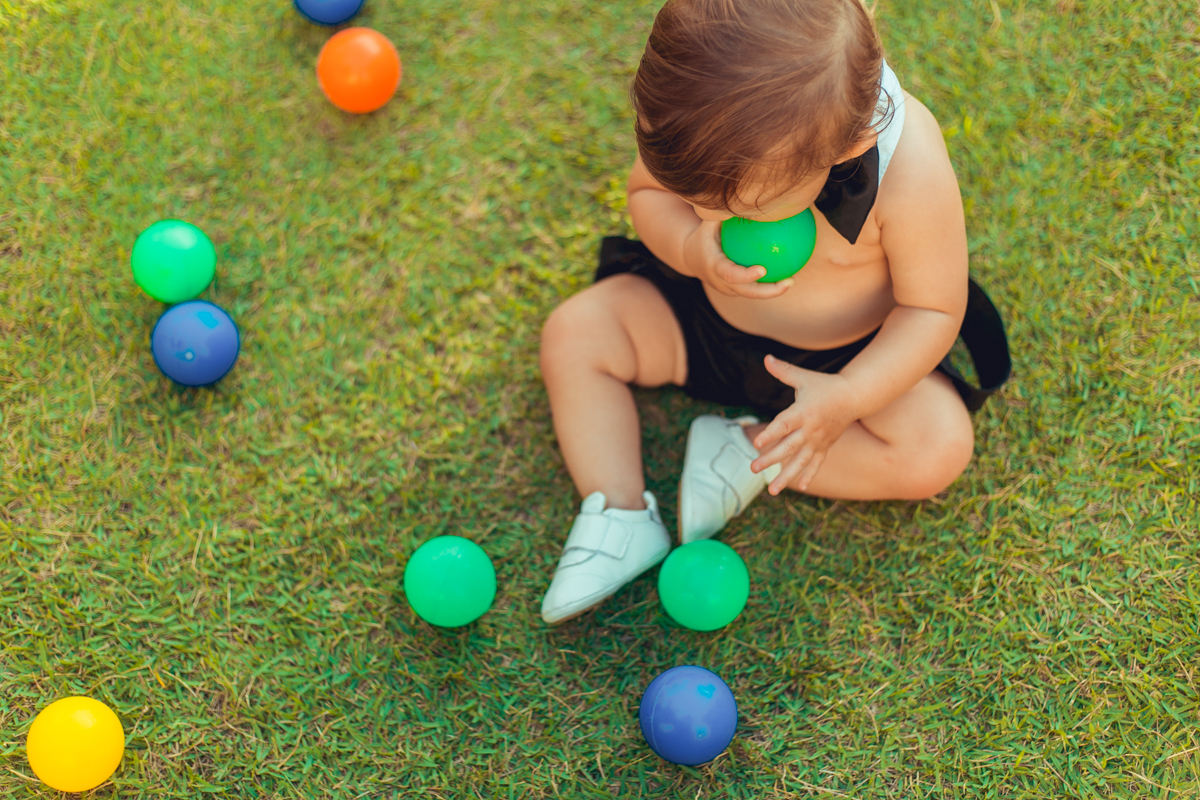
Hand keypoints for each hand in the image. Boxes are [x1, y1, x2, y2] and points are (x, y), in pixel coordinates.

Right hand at [682, 219, 794, 299]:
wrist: (691, 258)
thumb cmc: (704, 235)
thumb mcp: (708, 223)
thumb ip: (722, 212)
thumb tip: (744, 194)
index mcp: (714, 267)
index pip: (730, 274)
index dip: (746, 275)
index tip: (763, 270)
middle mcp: (721, 282)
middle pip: (747, 292)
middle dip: (769, 291)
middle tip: (790, 282)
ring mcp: (729, 289)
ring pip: (753, 294)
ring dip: (773, 290)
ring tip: (792, 280)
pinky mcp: (736, 290)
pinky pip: (754, 288)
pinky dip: (769, 284)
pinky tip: (787, 271)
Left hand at [749, 355, 859, 493]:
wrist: (853, 396)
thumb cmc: (824, 385)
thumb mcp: (804, 377)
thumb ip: (783, 371)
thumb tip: (766, 358)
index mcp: (803, 412)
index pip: (783, 425)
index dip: (770, 434)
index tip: (756, 444)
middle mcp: (810, 429)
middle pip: (788, 447)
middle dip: (770, 459)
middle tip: (752, 468)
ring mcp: (818, 440)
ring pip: (800, 461)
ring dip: (786, 476)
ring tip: (772, 491)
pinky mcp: (825, 446)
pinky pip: (816, 463)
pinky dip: (809, 475)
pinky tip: (800, 487)